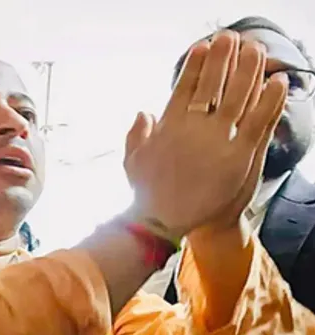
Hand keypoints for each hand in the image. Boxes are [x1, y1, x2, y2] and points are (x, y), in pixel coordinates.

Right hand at [123, 30, 287, 238]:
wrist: (164, 222)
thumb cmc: (146, 194)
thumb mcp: (131, 161)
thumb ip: (136, 134)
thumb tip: (144, 111)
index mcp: (168, 126)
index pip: (185, 87)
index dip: (196, 65)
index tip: (204, 47)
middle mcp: (193, 128)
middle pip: (213, 84)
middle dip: (223, 58)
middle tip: (231, 38)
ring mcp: (218, 141)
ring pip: (239, 96)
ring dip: (249, 70)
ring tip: (255, 50)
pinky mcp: (239, 156)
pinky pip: (259, 122)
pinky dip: (270, 101)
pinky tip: (276, 82)